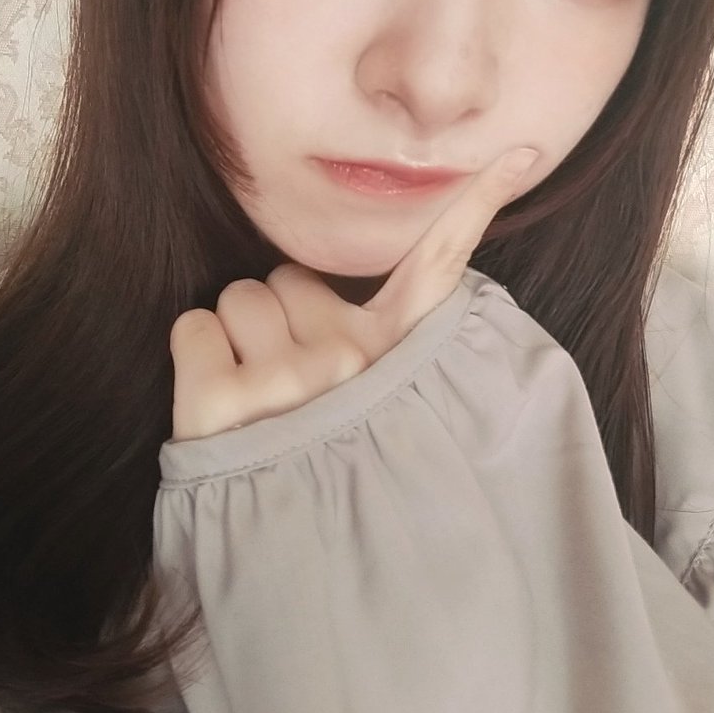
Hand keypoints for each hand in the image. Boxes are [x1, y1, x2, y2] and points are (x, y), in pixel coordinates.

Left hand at [169, 147, 538, 439]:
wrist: (298, 561)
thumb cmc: (336, 467)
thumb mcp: (386, 409)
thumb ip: (387, 344)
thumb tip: (430, 298)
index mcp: (401, 357)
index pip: (443, 263)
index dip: (480, 201)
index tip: (520, 151)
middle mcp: (356, 363)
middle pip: (285, 280)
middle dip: (280, 322)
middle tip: (292, 387)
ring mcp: (290, 385)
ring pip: (239, 298)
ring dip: (240, 341)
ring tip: (261, 402)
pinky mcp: (222, 407)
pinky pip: (193, 325)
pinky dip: (197, 357)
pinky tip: (222, 407)